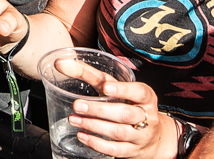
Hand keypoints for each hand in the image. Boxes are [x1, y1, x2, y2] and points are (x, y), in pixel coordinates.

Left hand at [52, 56, 178, 158]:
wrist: (152, 138)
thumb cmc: (128, 104)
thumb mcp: (115, 88)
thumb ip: (90, 75)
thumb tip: (61, 63)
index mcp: (145, 97)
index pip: (138, 92)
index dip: (123, 90)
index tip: (105, 88)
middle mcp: (146, 116)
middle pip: (125, 113)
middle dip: (99, 110)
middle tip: (77, 105)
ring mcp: (141, 136)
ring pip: (118, 132)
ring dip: (94, 125)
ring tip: (73, 119)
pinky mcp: (132, 151)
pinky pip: (115, 149)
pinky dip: (97, 143)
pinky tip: (82, 136)